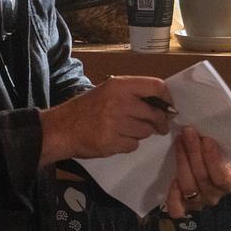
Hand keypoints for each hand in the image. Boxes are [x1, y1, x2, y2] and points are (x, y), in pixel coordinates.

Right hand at [38, 76, 170, 165]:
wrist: (61, 129)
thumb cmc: (86, 109)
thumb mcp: (108, 91)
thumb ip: (133, 94)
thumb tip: (162, 104)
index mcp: (120, 85)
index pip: (157, 86)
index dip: (167, 98)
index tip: (169, 107)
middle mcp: (120, 102)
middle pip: (155, 113)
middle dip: (159, 122)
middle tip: (158, 126)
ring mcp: (115, 123)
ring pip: (146, 131)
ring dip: (141, 134)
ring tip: (125, 129)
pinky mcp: (112, 142)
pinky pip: (134, 145)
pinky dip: (128, 144)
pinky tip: (116, 139)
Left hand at [165, 126, 230, 217]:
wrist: (204, 170)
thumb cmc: (211, 155)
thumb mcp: (219, 148)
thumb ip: (216, 140)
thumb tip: (211, 119)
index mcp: (227, 183)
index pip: (222, 176)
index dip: (214, 158)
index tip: (207, 139)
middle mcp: (213, 196)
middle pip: (202, 177)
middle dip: (193, 152)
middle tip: (187, 132)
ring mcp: (197, 203)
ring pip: (188, 186)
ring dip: (182, 161)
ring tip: (178, 142)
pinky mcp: (183, 208)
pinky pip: (177, 208)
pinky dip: (173, 196)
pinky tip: (172, 180)